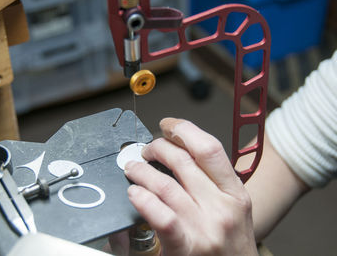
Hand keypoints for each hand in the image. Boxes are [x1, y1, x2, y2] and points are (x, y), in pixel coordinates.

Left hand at [124, 118, 257, 255]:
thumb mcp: (233, 211)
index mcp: (235, 193)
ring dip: (142, 171)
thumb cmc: (230, 248)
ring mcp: (205, 227)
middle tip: (146, 151)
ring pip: (166, 184)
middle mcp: (223, 207)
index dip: (183, 129)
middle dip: (157, 148)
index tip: (167, 125)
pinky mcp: (187, 247)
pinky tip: (134, 194)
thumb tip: (179, 159)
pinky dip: (143, 199)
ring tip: (133, 169)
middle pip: (183, 160)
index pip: (208, 148)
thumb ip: (211, 185)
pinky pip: (161, 216)